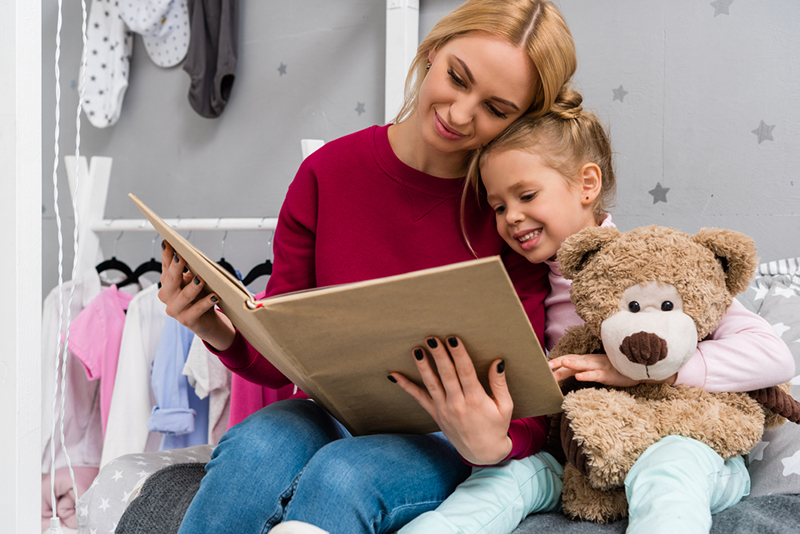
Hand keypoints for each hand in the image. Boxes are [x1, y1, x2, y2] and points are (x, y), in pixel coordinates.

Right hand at [158, 241, 234, 350]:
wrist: (207, 321)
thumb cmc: (200, 296)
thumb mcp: (194, 280)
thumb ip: (191, 269)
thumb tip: (192, 254)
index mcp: (168, 283)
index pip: (166, 266)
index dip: (167, 254)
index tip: (168, 242)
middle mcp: (167, 296)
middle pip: (171, 279)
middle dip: (177, 267)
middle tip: (182, 257)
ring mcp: (175, 309)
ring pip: (184, 295)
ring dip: (193, 286)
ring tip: (201, 278)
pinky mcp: (186, 320)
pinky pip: (197, 309)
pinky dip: (206, 302)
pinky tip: (215, 296)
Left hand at [389, 336, 512, 464]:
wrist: (483, 454)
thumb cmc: (496, 427)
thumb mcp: (505, 406)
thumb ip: (499, 384)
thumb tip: (497, 362)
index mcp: (476, 399)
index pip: (465, 372)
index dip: (459, 354)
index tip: (453, 338)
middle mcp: (458, 404)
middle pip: (446, 374)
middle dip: (439, 355)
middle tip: (432, 338)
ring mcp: (444, 410)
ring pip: (431, 384)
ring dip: (423, 366)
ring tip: (417, 350)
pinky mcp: (436, 415)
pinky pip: (419, 399)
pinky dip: (406, 387)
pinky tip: (394, 376)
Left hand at [548, 353, 676, 386]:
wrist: (638, 369)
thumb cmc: (615, 369)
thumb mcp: (596, 370)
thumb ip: (582, 370)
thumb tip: (565, 374)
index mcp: (586, 361)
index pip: (567, 360)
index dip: (554, 363)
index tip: (540, 367)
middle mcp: (591, 361)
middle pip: (571, 360)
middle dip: (557, 363)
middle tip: (543, 367)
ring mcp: (600, 366)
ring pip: (583, 364)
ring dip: (571, 364)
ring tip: (561, 363)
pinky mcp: (609, 374)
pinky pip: (597, 374)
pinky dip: (587, 374)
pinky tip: (579, 376)